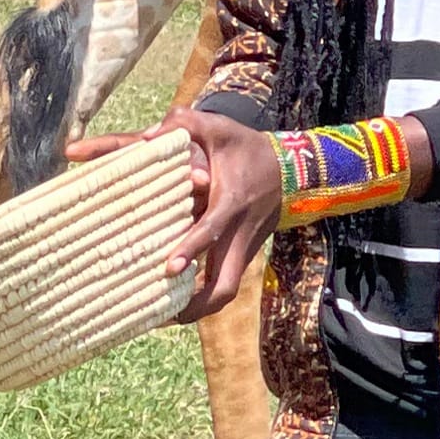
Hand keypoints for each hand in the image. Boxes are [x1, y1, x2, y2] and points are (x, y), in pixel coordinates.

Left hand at [66, 108, 280, 322]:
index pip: (212, 232)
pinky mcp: (243, 254)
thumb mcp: (219, 127)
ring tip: (165, 316)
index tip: (169, 267)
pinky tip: (177, 302)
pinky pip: (224, 283)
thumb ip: (185, 122)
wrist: (289, 169)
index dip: (192, 250)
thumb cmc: (245, 147)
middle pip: (225, 283)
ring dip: (200, 308)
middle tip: (165, 314)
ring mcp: (244, 248)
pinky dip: (205, 297)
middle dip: (199, 305)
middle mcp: (240, 233)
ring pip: (226, 291)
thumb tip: (150, 135)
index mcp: (232, 203)